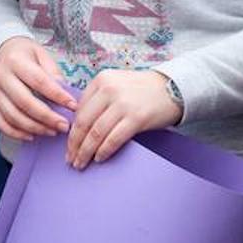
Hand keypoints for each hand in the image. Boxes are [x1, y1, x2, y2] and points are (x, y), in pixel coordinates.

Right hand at [0, 36, 77, 141]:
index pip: (39, 81)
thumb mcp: (40, 54)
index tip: (73, 106)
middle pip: (25, 102)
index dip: (57, 95)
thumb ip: (52, 72)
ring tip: (52, 131)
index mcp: (16, 61)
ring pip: (13, 116)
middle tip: (64, 126)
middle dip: (47, 117)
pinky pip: (2, 124)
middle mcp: (2, 77)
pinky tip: (32, 136)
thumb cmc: (24, 55)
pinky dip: (17, 134)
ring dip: (35, 128)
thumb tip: (64, 92)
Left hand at [66, 69, 182, 168]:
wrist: (174, 88)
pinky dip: (104, 151)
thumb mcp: (116, 85)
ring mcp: (122, 104)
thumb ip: (99, 99)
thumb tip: (80, 126)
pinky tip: (99, 158)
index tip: (68, 144)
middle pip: (84, 122)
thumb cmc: (143, 90)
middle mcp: (109, 89)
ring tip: (81, 163)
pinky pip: (114, 139)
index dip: (71, 130)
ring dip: (86, 151)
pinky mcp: (136, 118)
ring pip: (96, 133)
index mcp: (101, 80)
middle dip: (74, 144)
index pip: (79, 110)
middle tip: (70, 158)